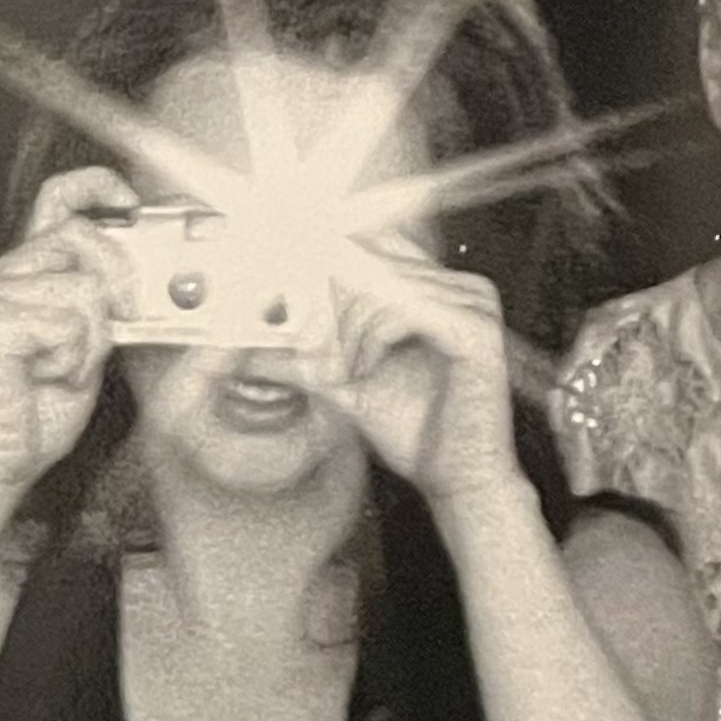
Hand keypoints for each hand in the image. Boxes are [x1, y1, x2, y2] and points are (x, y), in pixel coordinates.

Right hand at [0, 168, 135, 503]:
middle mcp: (7, 274)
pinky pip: (68, 322)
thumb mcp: (88, 345)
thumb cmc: (34, 410)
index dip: (102, 187)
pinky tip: (48, 377)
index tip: (133, 204)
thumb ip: (106, 305)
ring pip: (82, 285)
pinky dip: (74, 358)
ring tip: (67, 367)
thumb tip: (152, 276)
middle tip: (124, 321)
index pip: (60, 197)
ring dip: (92, 337)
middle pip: (82, 234)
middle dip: (121, 278)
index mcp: (29, 272)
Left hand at [305, 248, 529, 518]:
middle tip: (316, 352)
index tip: (286, 278)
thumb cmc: (414, 431)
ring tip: (347, 373)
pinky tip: (366, 374)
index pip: (377, 243)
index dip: (329, 258)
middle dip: (331, 312)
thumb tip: (245, 352)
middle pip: (372, 264)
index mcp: (436, 290)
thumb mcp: (343, 386)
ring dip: (349, 334)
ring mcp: (473, 303)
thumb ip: (302, 360)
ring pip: (381, 289)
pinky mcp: (475, 328)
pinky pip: (404, 312)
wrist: (456, 476)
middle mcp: (460, 286)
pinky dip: (372, 342)